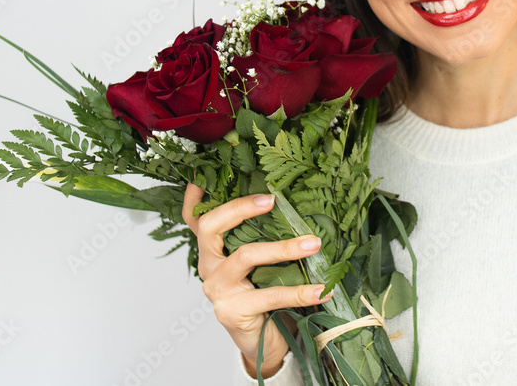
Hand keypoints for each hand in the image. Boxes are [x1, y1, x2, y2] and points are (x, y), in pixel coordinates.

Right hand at [181, 183, 333, 377]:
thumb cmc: (264, 292)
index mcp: (212, 250)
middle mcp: (208, 266)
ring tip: (314, 244)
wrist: (264, 341)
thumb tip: (292, 201)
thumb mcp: (260, 262)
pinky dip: (299, 291)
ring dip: (283, 247)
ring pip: (245, 256)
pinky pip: (269, 295)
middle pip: (211, 227)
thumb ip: (262, 236)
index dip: (196, 196)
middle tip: (272, 200)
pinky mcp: (233, 311)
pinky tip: (320, 290)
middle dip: (241, 208)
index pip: (195, 219)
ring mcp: (217, 290)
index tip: (204, 174)